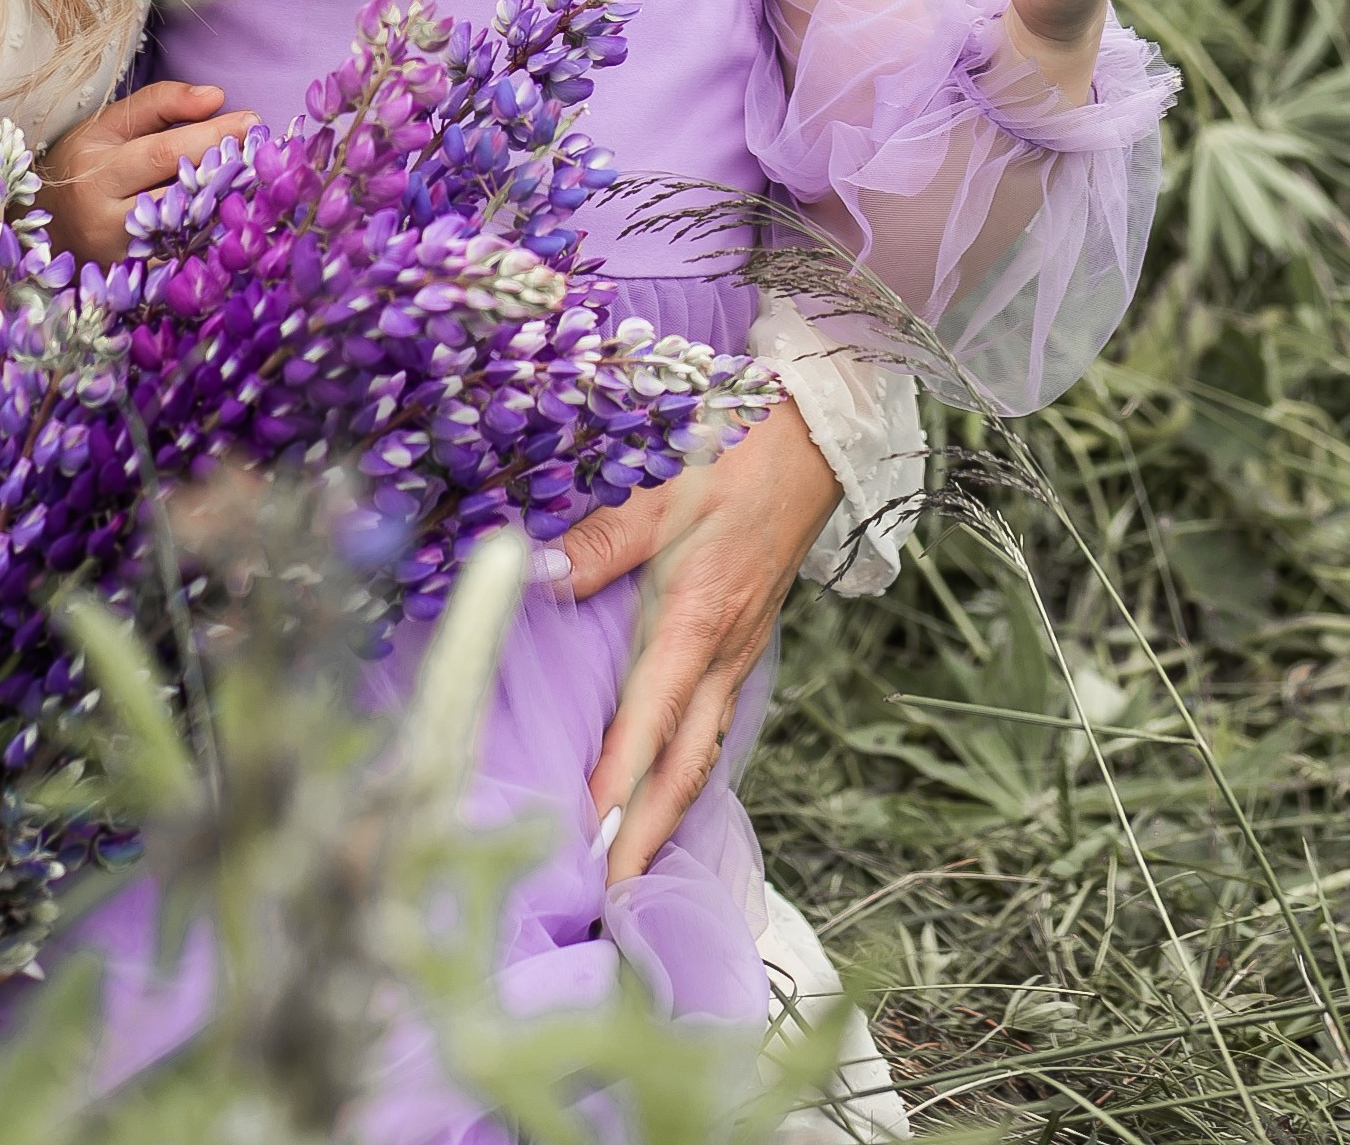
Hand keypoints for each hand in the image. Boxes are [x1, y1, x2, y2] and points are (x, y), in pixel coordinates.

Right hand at [39, 79, 257, 263]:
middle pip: (179, 195)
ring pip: (183, 235)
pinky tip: (236, 225)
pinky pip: (179, 263)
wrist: (44, 229)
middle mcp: (103, 217)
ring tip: (259, 188)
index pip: (163, 152)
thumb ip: (160, 104)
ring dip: (224, 211)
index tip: (251, 120)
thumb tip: (216, 96)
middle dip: (227, 175)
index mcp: (96, 168)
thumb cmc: (83, 167)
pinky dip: (209, 243)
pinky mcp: (130, 285)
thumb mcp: (108, 126)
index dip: (211, 136)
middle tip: (267, 156)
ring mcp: (117, 258)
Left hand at [560, 396, 838, 882]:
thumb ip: (600, 538)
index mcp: (698, 620)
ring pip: (702, 756)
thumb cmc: (733, 461)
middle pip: (685, 767)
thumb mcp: (660, 488)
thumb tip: (538, 573)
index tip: (591, 839)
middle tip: (609, 901)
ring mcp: (738, 658)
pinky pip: (712, 729)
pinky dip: (685, 776)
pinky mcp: (741, 650)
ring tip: (628, 872)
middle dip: (648, 837)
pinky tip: (660, 793)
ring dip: (667, 816)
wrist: (811, 449)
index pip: (652, 719)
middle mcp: (722, 655)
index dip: (621, 782)